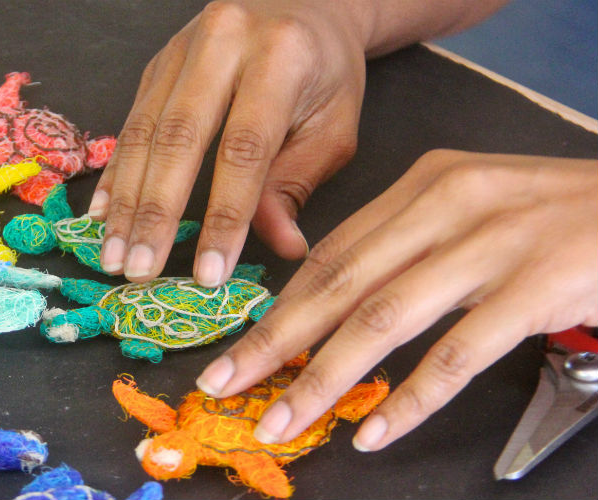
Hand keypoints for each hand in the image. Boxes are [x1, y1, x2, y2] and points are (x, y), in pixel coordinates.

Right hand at [89, 0, 370, 284]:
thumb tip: (280, 246)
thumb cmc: (325, 73)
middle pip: (179, 137)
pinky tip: (102, 215)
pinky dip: (116, 174)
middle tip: (138, 270)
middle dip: (156, 212)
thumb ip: (297, 184)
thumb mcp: (333, 128)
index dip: (225, 215)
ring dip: (125, 201)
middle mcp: (222, 42)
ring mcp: (181, 49)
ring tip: (113, 255)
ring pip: (144, 132)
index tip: (209, 273)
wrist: (304, 4)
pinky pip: (130, 123)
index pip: (244, 148)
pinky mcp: (156, 63)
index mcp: (280, 57)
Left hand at [195, 149, 597, 450]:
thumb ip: (407, 243)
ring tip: (281, 419)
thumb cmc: (558, 215)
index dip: (279, 305)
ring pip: (382, 321)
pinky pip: (456, 354)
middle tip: (224, 381)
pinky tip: (373, 430)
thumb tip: (336, 300)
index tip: (238, 344)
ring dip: (321, 379)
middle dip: (273, 341)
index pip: (332, 253)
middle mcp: (448, 205)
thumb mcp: (474, 207)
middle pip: (338, 285)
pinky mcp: (537, 286)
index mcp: (426, 183)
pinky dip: (409, 399)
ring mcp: (492, 245)